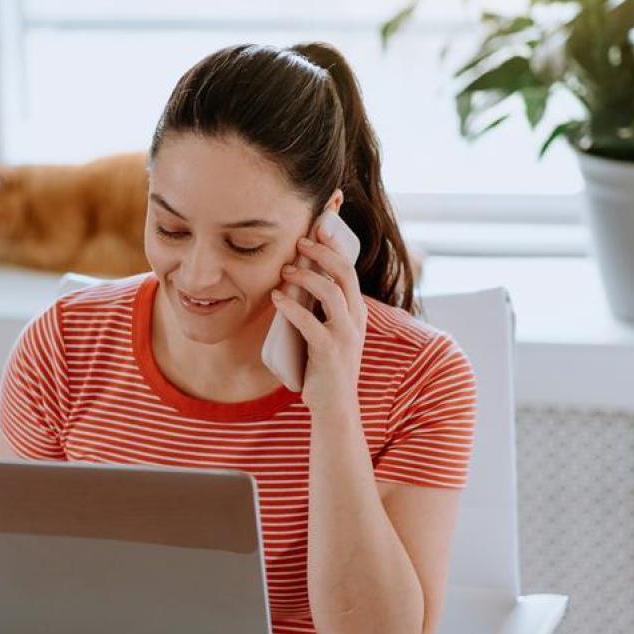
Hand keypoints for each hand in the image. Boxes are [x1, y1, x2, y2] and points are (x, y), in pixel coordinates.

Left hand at [270, 218, 365, 417]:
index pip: (349, 269)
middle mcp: (356, 320)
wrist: (334, 406)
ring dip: (306, 277)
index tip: (318, 227)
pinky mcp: (329, 352)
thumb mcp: (328, 331)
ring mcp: (345, 336)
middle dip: (322, 253)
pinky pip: (311, 323)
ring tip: (285, 271)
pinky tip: (277, 298)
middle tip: (300, 241)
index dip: (335, 246)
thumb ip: (321, 308)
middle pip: (345, 274)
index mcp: (356, 311)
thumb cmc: (324, 366)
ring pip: (331, 293)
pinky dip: (292, 307)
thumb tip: (297, 278)